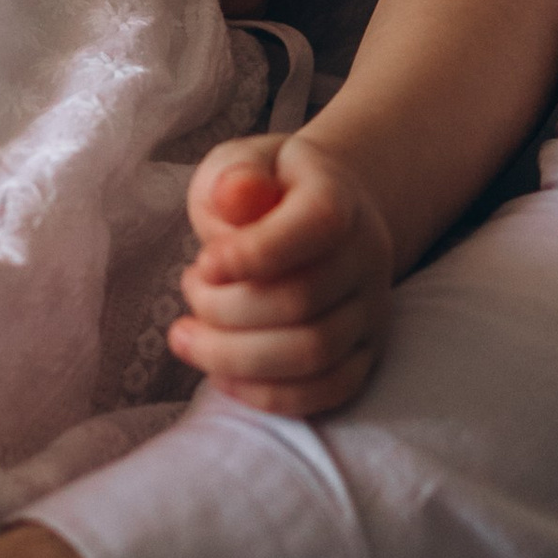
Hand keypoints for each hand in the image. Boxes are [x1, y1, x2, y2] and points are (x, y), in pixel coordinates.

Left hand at [171, 131, 393, 414]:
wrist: (316, 215)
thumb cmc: (264, 190)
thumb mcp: (240, 163)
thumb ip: (235, 177)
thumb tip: (234, 195)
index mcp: (338, 198)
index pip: (316, 225)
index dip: (252, 252)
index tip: (203, 262)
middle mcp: (365, 256)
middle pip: (302, 302)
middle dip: (224, 308)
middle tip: (188, 289)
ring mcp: (370, 310)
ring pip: (313, 355)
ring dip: (233, 355)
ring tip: (187, 335)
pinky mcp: (363, 354)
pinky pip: (327, 392)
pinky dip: (267, 395)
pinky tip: (219, 375)